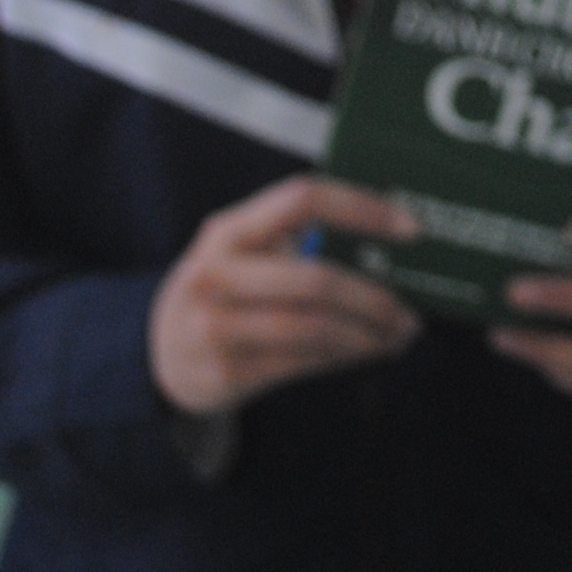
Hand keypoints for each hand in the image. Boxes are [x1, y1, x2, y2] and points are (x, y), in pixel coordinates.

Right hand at [149, 175, 421, 416]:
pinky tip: (369, 351)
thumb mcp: (242, 254)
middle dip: (374, 298)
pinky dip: (347, 357)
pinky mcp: (226, 371)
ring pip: (314, 328)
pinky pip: (303, 363)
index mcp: (229, 230)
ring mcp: (217, 325)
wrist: (159, 356)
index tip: (412, 228)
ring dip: (369, 335)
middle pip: (315, 279)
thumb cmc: (226, 293)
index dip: (361, 208)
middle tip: (408, 310)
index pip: (302, 199)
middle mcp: (217, 273)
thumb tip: (390, 242)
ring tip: (400, 333)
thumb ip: (295, 240)